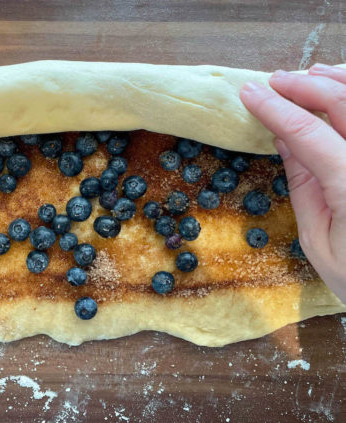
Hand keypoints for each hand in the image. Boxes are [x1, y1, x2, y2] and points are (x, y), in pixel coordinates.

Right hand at [240, 64, 345, 303]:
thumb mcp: (319, 242)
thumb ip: (304, 187)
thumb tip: (284, 141)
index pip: (307, 132)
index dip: (275, 108)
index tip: (249, 94)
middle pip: (343, 103)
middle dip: (304, 85)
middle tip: (273, 81)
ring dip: (338, 81)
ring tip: (309, 75)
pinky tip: (343, 90)